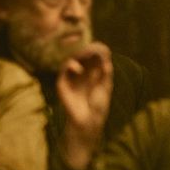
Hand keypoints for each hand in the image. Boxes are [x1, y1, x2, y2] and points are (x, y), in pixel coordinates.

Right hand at [56, 42, 113, 169]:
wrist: (88, 122)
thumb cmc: (99, 107)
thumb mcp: (105, 89)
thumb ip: (106, 75)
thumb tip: (107, 60)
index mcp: (93, 72)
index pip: (94, 57)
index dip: (98, 51)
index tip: (105, 48)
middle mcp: (82, 72)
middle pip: (83, 55)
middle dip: (89, 49)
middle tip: (95, 47)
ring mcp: (71, 77)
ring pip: (72, 59)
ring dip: (79, 54)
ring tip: (87, 53)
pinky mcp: (62, 83)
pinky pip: (63, 70)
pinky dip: (69, 65)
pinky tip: (77, 68)